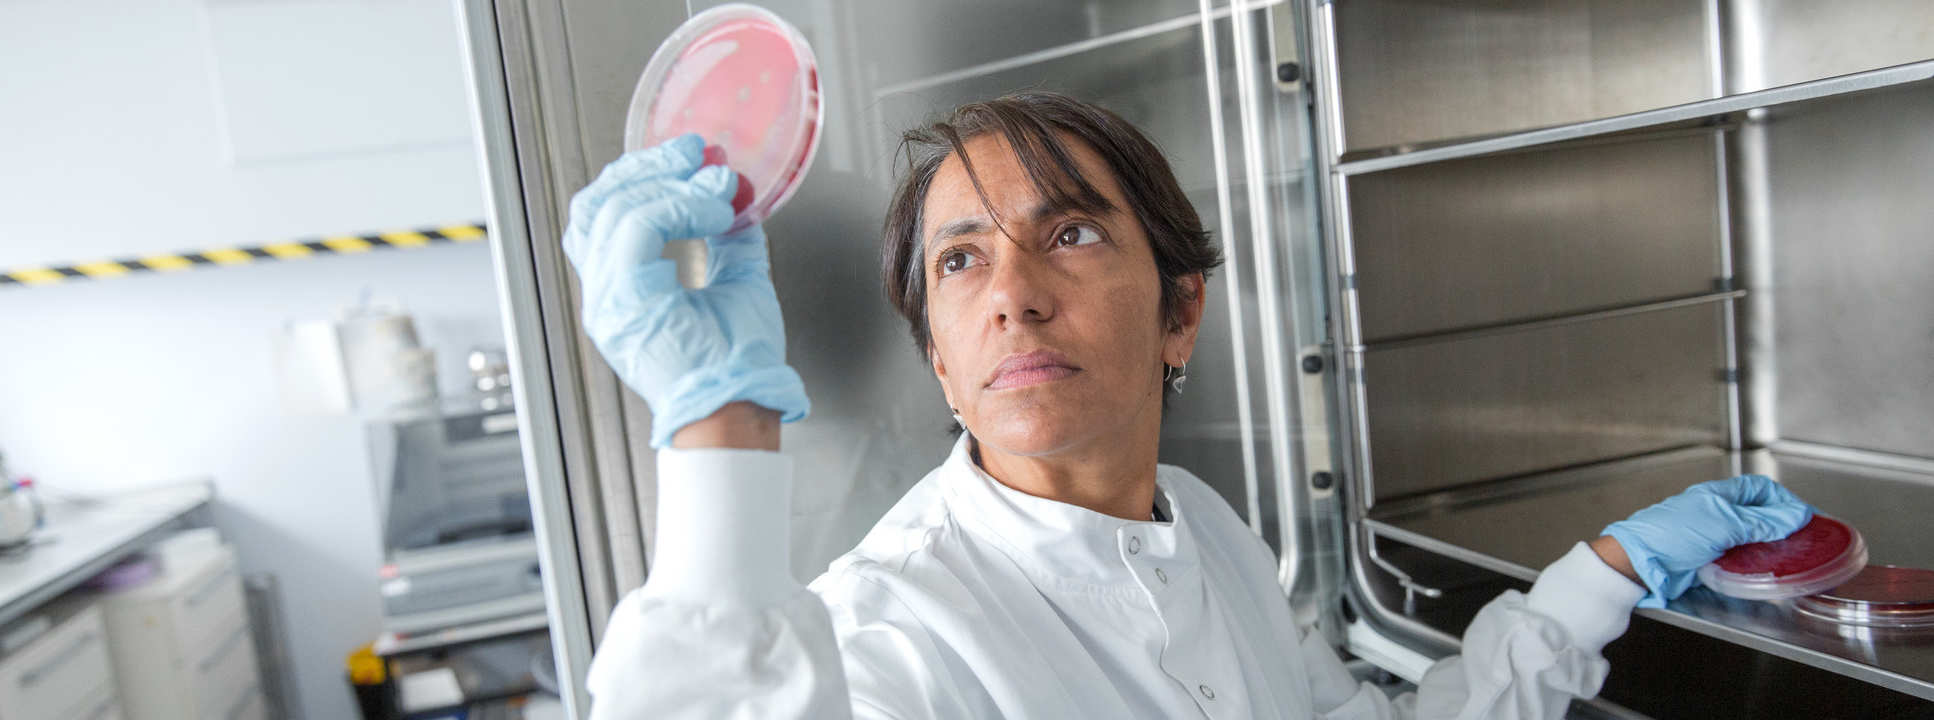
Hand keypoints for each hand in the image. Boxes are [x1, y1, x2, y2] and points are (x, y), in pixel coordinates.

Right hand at [563, 133, 808, 447]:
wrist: (740, 410)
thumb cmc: (738, 367)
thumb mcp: (738, 284)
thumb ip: (730, 240)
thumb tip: (738, 199)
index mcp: (622, 293)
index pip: (602, 218)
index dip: (639, 178)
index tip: (687, 157)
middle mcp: (604, 296)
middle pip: (593, 205)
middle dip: (645, 167)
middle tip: (692, 150)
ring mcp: (608, 299)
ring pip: (611, 209)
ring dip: (667, 181)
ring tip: (713, 181)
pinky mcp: (626, 300)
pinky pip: (638, 226)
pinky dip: (679, 205)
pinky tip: (715, 209)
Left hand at [1602, 475, 1814, 607]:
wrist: (1639, 564)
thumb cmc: (1671, 535)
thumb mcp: (1723, 523)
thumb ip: (1761, 521)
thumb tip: (1796, 516)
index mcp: (1718, 496)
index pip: (1760, 489)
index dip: (1785, 500)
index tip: (1805, 517)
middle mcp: (1716, 513)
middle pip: (1758, 514)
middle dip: (1781, 525)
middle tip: (1803, 539)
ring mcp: (1712, 537)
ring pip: (1751, 538)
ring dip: (1769, 546)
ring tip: (1790, 555)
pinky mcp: (1708, 560)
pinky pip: (1739, 559)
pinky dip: (1754, 563)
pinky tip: (1765, 569)